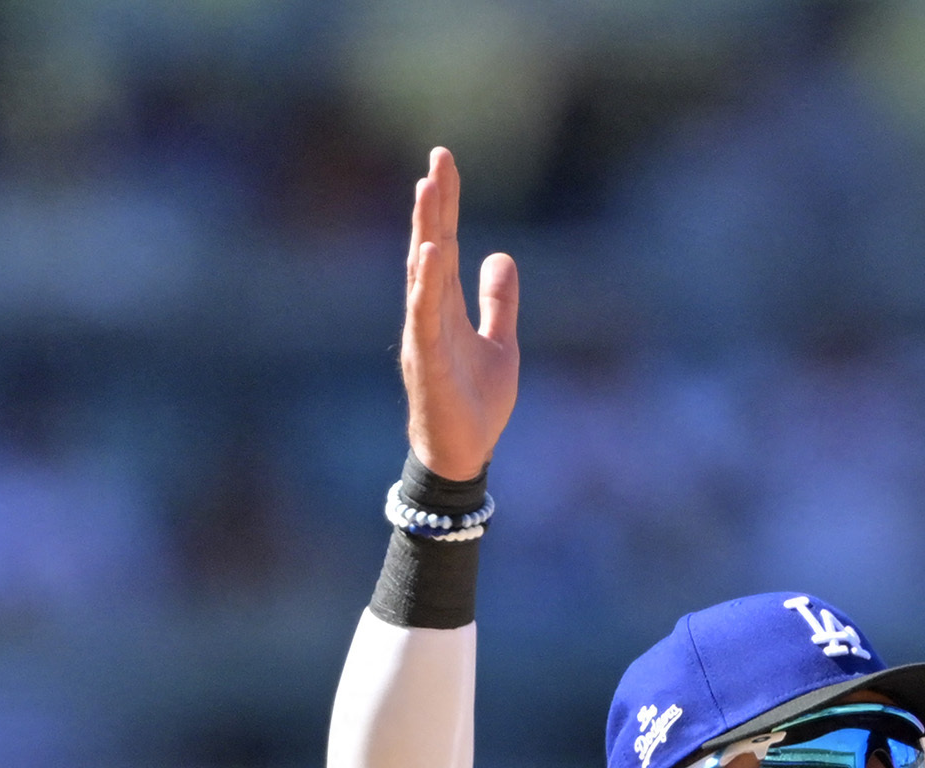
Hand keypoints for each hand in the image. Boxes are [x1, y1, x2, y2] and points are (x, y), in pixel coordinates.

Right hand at [400, 148, 519, 480]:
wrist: (464, 453)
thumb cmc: (476, 402)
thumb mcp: (500, 343)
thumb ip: (499, 302)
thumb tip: (500, 255)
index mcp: (446, 304)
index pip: (444, 242)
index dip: (445, 203)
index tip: (444, 161)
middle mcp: (429, 310)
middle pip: (431, 245)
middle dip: (434, 202)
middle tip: (438, 157)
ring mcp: (425, 333)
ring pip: (423, 272)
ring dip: (425, 229)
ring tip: (428, 189)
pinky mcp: (427, 360)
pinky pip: (423, 315)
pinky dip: (424, 284)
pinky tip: (426, 252)